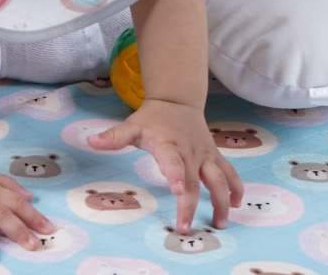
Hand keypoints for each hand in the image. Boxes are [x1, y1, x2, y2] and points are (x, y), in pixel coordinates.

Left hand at [88, 99, 243, 229]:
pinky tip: (237, 205)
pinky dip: (236, 188)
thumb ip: (113, 137)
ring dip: (222, 201)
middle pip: (195, 180)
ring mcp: (205, 155)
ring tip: (219, 223)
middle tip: (185, 227)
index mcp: (167, 144)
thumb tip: (90, 141)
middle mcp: (189, 152)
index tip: (178, 191)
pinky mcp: (215, 156)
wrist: (177, 100)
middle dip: (191, 204)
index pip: (172, 161)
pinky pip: (230, 173)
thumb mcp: (132, 126)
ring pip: (220, 179)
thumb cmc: (152, 118)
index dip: (176, 175)